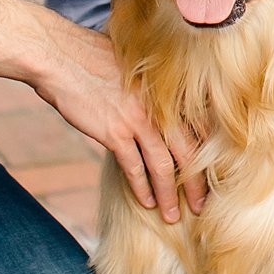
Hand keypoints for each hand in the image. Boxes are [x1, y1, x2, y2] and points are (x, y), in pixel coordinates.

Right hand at [29, 16, 204, 221]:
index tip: (212, 176)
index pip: (198, 128)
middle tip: (201, 207)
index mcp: (166, 90)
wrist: (61, 57)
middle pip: (188, 153)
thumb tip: (159, 107)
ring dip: (169, 195)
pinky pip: (134, 168)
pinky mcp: (115, 132)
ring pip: (163, 166)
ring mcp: (138, 120)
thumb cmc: (93, 58)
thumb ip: (151, 90)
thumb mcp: (133, 68)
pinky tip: (146, 202)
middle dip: (197, 184)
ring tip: (173, 216)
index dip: (208, 155)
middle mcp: (158, 107)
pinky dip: (141, 188)